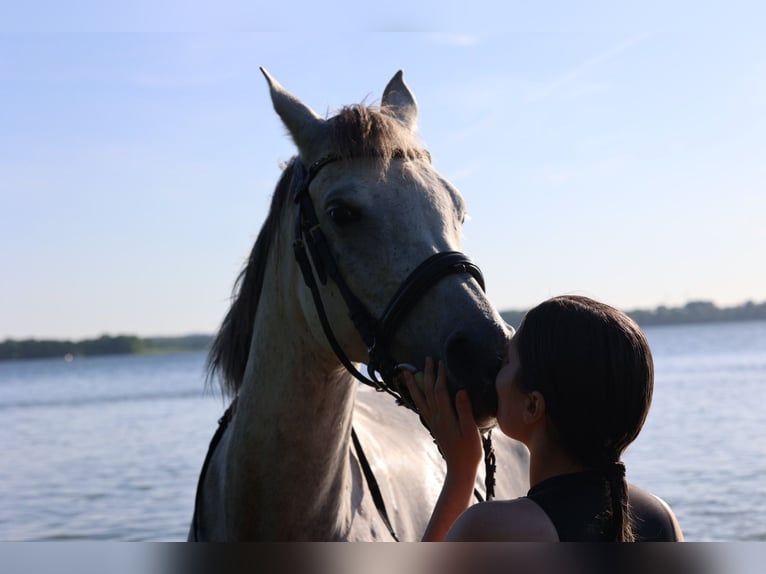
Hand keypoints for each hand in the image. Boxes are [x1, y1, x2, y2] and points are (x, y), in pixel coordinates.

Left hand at [401, 357, 482, 478]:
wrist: (459, 468)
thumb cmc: (469, 450)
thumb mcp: (471, 430)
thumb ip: (465, 410)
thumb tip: (460, 391)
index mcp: (445, 416)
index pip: (440, 391)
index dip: (440, 375)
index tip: (441, 362)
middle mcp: (435, 417)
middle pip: (428, 391)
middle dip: (427, 373)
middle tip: (427, 358)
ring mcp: (433, 421)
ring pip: (420, 399)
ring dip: (415, 384)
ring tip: (408, 372)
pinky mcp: (433, 425)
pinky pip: (421, 407)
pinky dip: (416, 396)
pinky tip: (415, 392)